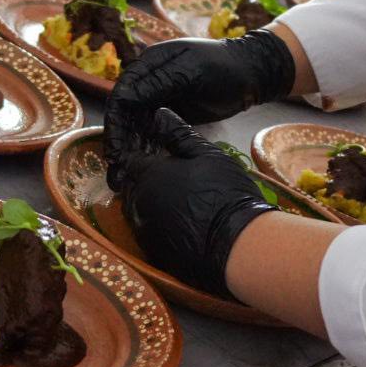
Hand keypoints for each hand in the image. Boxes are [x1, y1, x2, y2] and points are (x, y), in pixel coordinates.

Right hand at [103, 30, 294, 184]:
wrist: (251, 75)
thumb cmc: (224, 68)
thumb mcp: (192, 72)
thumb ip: (159, 83)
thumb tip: (124, 97)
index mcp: (151, 63)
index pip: (123, 92)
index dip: (116, 119)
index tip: (114, 146)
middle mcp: (149, 79)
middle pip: (125, 111)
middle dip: (119, 138)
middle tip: (115, 166)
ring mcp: (159, 97)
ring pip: (136, 124)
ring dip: (129, 147)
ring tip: (122, 174)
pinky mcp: (170, 113)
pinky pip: (151, 132)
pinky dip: (145, 148)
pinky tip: (140, 168)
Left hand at [112, 108, 277, 298]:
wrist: (236, 244)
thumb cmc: (224, 192)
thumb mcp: (206, 155)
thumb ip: (179, 134)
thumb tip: (159, 114)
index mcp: (147, 175)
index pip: (130, 161)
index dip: (141, 156)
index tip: (155, 156)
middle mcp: (137, 203)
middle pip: (129, 186)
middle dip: (141, 179)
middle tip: (165, 177)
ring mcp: (143, 231)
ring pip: (135, 210)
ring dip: (146, 202)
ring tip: (172, 199)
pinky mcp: (153, 253)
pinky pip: (145, 233)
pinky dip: (154, 224)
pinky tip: (176, 222)